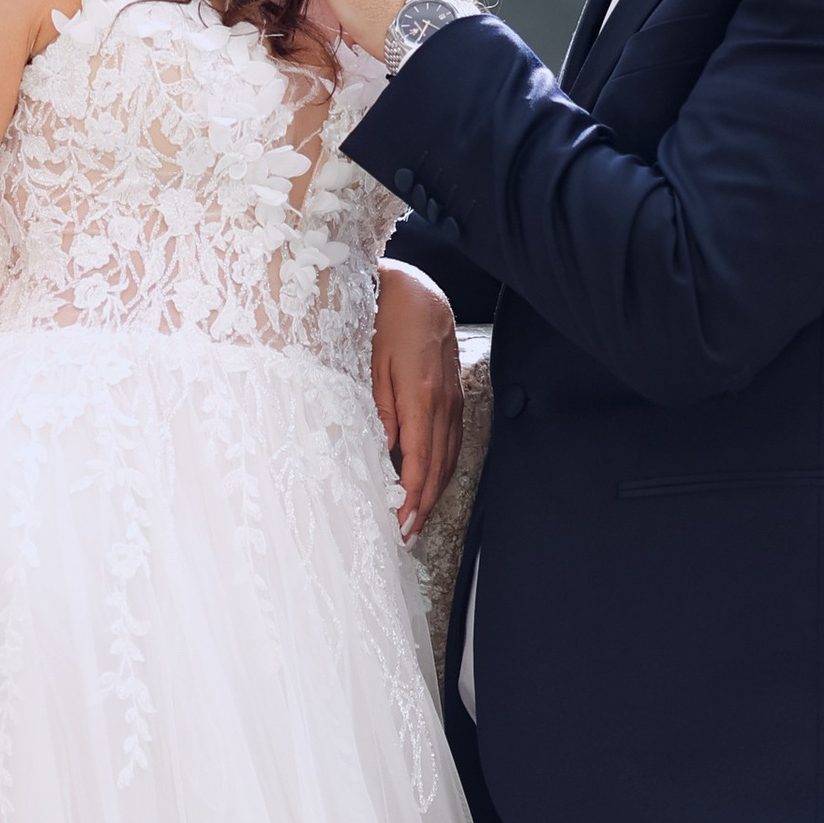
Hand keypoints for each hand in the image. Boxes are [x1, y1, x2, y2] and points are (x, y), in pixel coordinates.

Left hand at [372, 259, 462, 544]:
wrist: (413, 287)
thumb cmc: (381, 319)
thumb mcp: (369, 362)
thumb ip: (380, 409)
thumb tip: (386, 452)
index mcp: (420, 396)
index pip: (420, 461)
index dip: (412, 497)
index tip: (401, 525)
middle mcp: (443, 401)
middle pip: (438, 465)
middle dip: (424, 504)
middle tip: (407, 535)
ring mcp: (453, 397)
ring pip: (449, 455)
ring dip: (436, 489)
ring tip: (419, 517)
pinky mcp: (454, 392)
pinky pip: (453, 438)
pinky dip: (443, 466)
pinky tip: (432, 480)